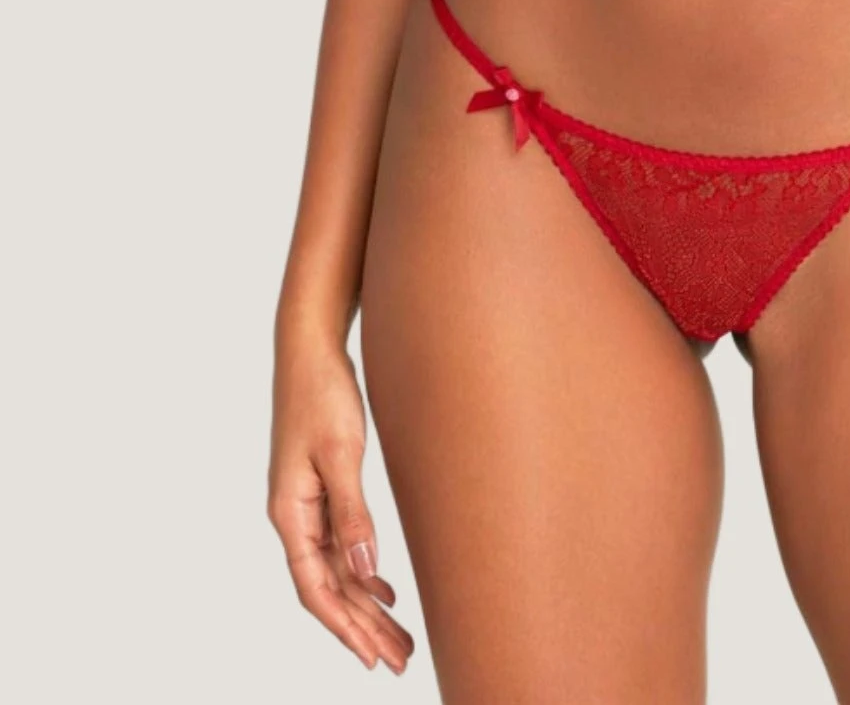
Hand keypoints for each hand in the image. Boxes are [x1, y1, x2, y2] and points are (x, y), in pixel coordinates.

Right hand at [267, 333, 413, 674]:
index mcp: (289, 513)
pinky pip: (341, 546)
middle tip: (400, 660)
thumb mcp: (340, 452)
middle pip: (328, 587)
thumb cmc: (322, 393)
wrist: (312, 348)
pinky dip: (363, 571)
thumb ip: (352, 512)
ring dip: (366, 604)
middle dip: (362, 627)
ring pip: (337, 569)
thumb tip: (364, 568)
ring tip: (399, 637)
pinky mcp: (323, 489)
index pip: (315, 588)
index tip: (371, 658)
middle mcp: (294, 516)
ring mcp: (307, 504)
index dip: (343, 627)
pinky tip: (385, 588)